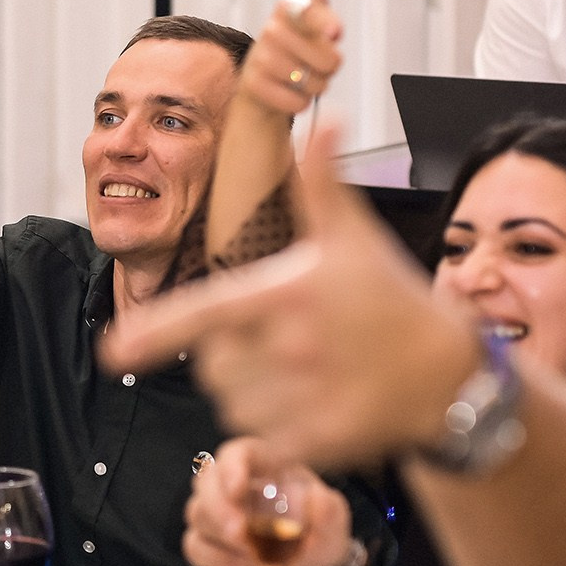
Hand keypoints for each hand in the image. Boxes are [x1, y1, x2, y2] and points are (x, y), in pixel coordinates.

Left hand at [102, 126, 483, 468]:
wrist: (451, 371)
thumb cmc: (394, 298)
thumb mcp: (355, 238)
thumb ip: (323, 185)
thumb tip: (323, 123)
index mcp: (290, 292)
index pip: (206, 311)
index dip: (154, 332)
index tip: (114, 350)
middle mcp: (294, 345)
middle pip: (211, 365)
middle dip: (226, 357)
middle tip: (269, 344)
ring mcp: (308, 396)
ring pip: (231, 406)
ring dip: (244, 395)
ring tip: (288, 375)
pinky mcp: (321, 440)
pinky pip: (260, 442)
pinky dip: (267, 433)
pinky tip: (300, 409)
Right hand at [183, 439, 354, 565]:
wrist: (309, 559)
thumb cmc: (319, 527)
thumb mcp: (334, 519)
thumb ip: (328, 509)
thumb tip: (315, 499)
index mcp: (264, 463)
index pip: (238, 452)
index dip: (232, 467)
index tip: (238, 488)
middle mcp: (232, 483)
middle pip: (205, 481)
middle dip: (218, 508)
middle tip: (239, 535)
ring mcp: (214, 511)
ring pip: (197, 516)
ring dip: (225, 543)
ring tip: (264, 565)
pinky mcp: (206, 541)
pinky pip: (198, 549)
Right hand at [236, 0, 344, 116]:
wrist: (258, 77)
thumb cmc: (293, 33)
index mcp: (288, 8)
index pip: (308, 11)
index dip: (324, 22)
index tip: (337, 32)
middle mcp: (271, 30)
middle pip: (329, 58)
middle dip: (330, 64)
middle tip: (316, 59)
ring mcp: (260, 60)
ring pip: (316, 81)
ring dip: (316, 83)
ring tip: (299, 74)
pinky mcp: (253, 89)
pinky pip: (299, 102)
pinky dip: (299, 101)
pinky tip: (287, 91)